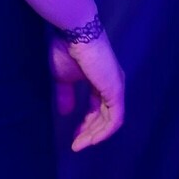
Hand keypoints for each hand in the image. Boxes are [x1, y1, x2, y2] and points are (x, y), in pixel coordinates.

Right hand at [49, 33, 125, 150]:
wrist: (74, 33)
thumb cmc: (66, 50)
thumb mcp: (63, 78)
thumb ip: (66, 96)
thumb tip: (65, 113)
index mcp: (101, 80)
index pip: (98, 107)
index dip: (86, 123)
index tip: (73, 135)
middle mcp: (112, 84)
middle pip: (105, 116)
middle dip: (90, 132)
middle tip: (76, 145)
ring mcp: (116, 87)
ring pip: (111, 120)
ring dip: (95, 135)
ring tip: (79, 145)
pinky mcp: (116, 90)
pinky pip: (115, 118)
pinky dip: (104, 132)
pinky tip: (91, 139)